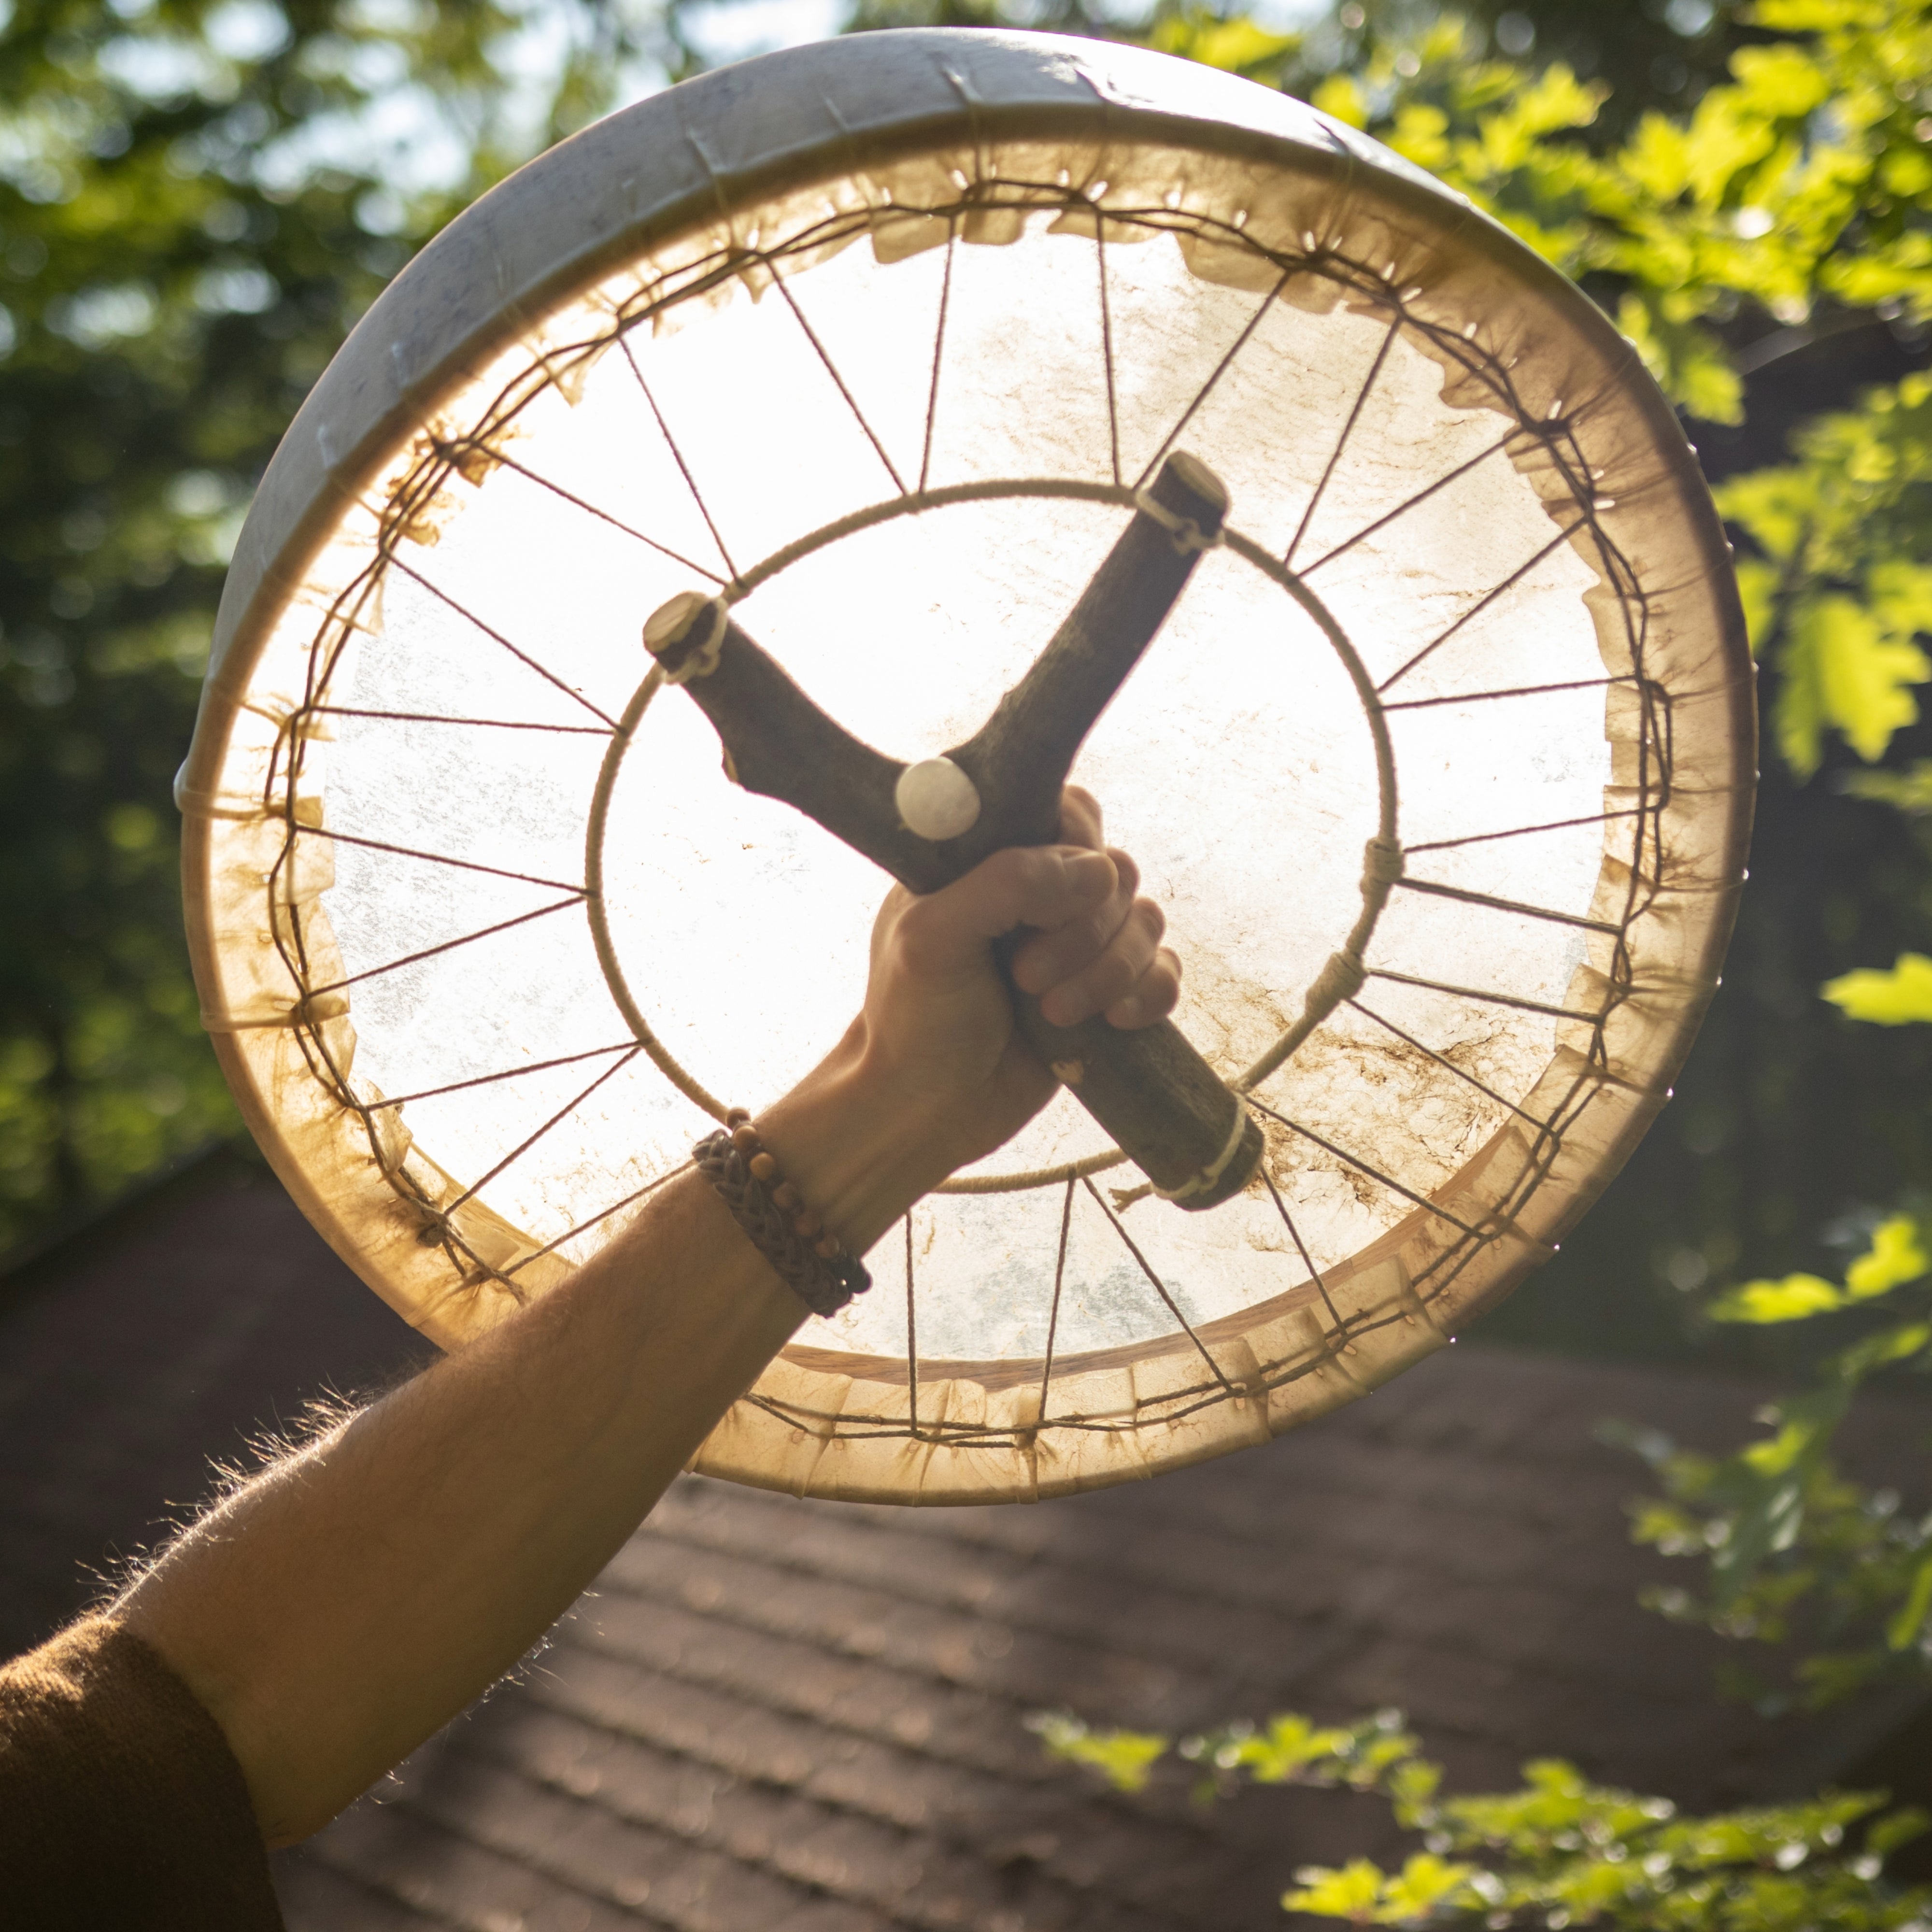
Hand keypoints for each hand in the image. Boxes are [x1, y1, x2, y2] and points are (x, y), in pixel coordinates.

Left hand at [762, 787, 1179, 1244]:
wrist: (926, 1110)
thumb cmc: (914, 1019)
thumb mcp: (932, 939)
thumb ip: (1006, 885)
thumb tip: (1097, 871)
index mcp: (994, 861)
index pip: (1067, 813)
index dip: (1075, 846)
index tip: (1048, 898)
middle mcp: (1043, 896)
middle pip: (1115, 872)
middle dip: (1083, 930)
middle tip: (1028, 978)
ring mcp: (1080, 945)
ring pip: (1146, 921)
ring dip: (1111, 969)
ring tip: (1055, 1013)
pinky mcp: (1109, 995)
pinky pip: (1164, 972)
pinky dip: (1149, 993)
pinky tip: (1114, 1022)